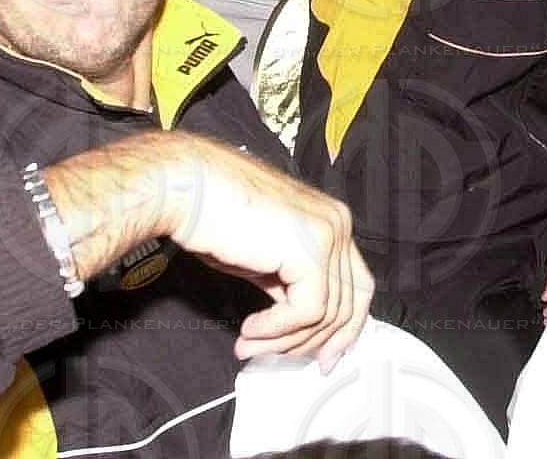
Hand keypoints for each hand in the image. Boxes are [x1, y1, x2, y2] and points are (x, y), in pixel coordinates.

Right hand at [46, 131, 371, 368]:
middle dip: (313, 342)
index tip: (321, 358)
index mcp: (332, 223)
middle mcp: (338, 224)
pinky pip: (308, 310)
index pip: (358, 288)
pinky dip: (279, 329)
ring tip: (250, 344)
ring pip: (329, 314)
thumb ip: (290, 286)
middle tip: (274, 357)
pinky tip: (250, 328)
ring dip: (286, 340)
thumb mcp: (264, 260)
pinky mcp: (309, 248)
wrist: (188, 187)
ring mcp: (329, 233)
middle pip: (351, 304)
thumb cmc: (215, 217)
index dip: (344, 330)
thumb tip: (298, 327)